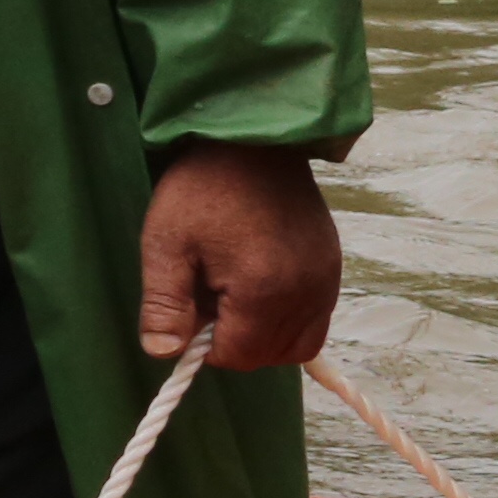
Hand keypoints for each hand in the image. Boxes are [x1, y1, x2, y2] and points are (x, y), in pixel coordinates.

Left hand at [139, 143, 340, 370]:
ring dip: (262, 334)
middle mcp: (308, 293)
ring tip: (231, 291)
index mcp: (266, 290)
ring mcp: (327, 281)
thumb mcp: (166, 244)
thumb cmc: (201, 190)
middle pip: (270, 355)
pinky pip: (316, 318)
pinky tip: (257, 284)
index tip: (188, 310)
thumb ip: (165, 304)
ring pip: (298, 343)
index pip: (239, 356)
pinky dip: (287, 318)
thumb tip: (163, 353)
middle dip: (233, 339)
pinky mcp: (334, 267)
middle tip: (207, 295)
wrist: (252, 141)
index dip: (205, 346)